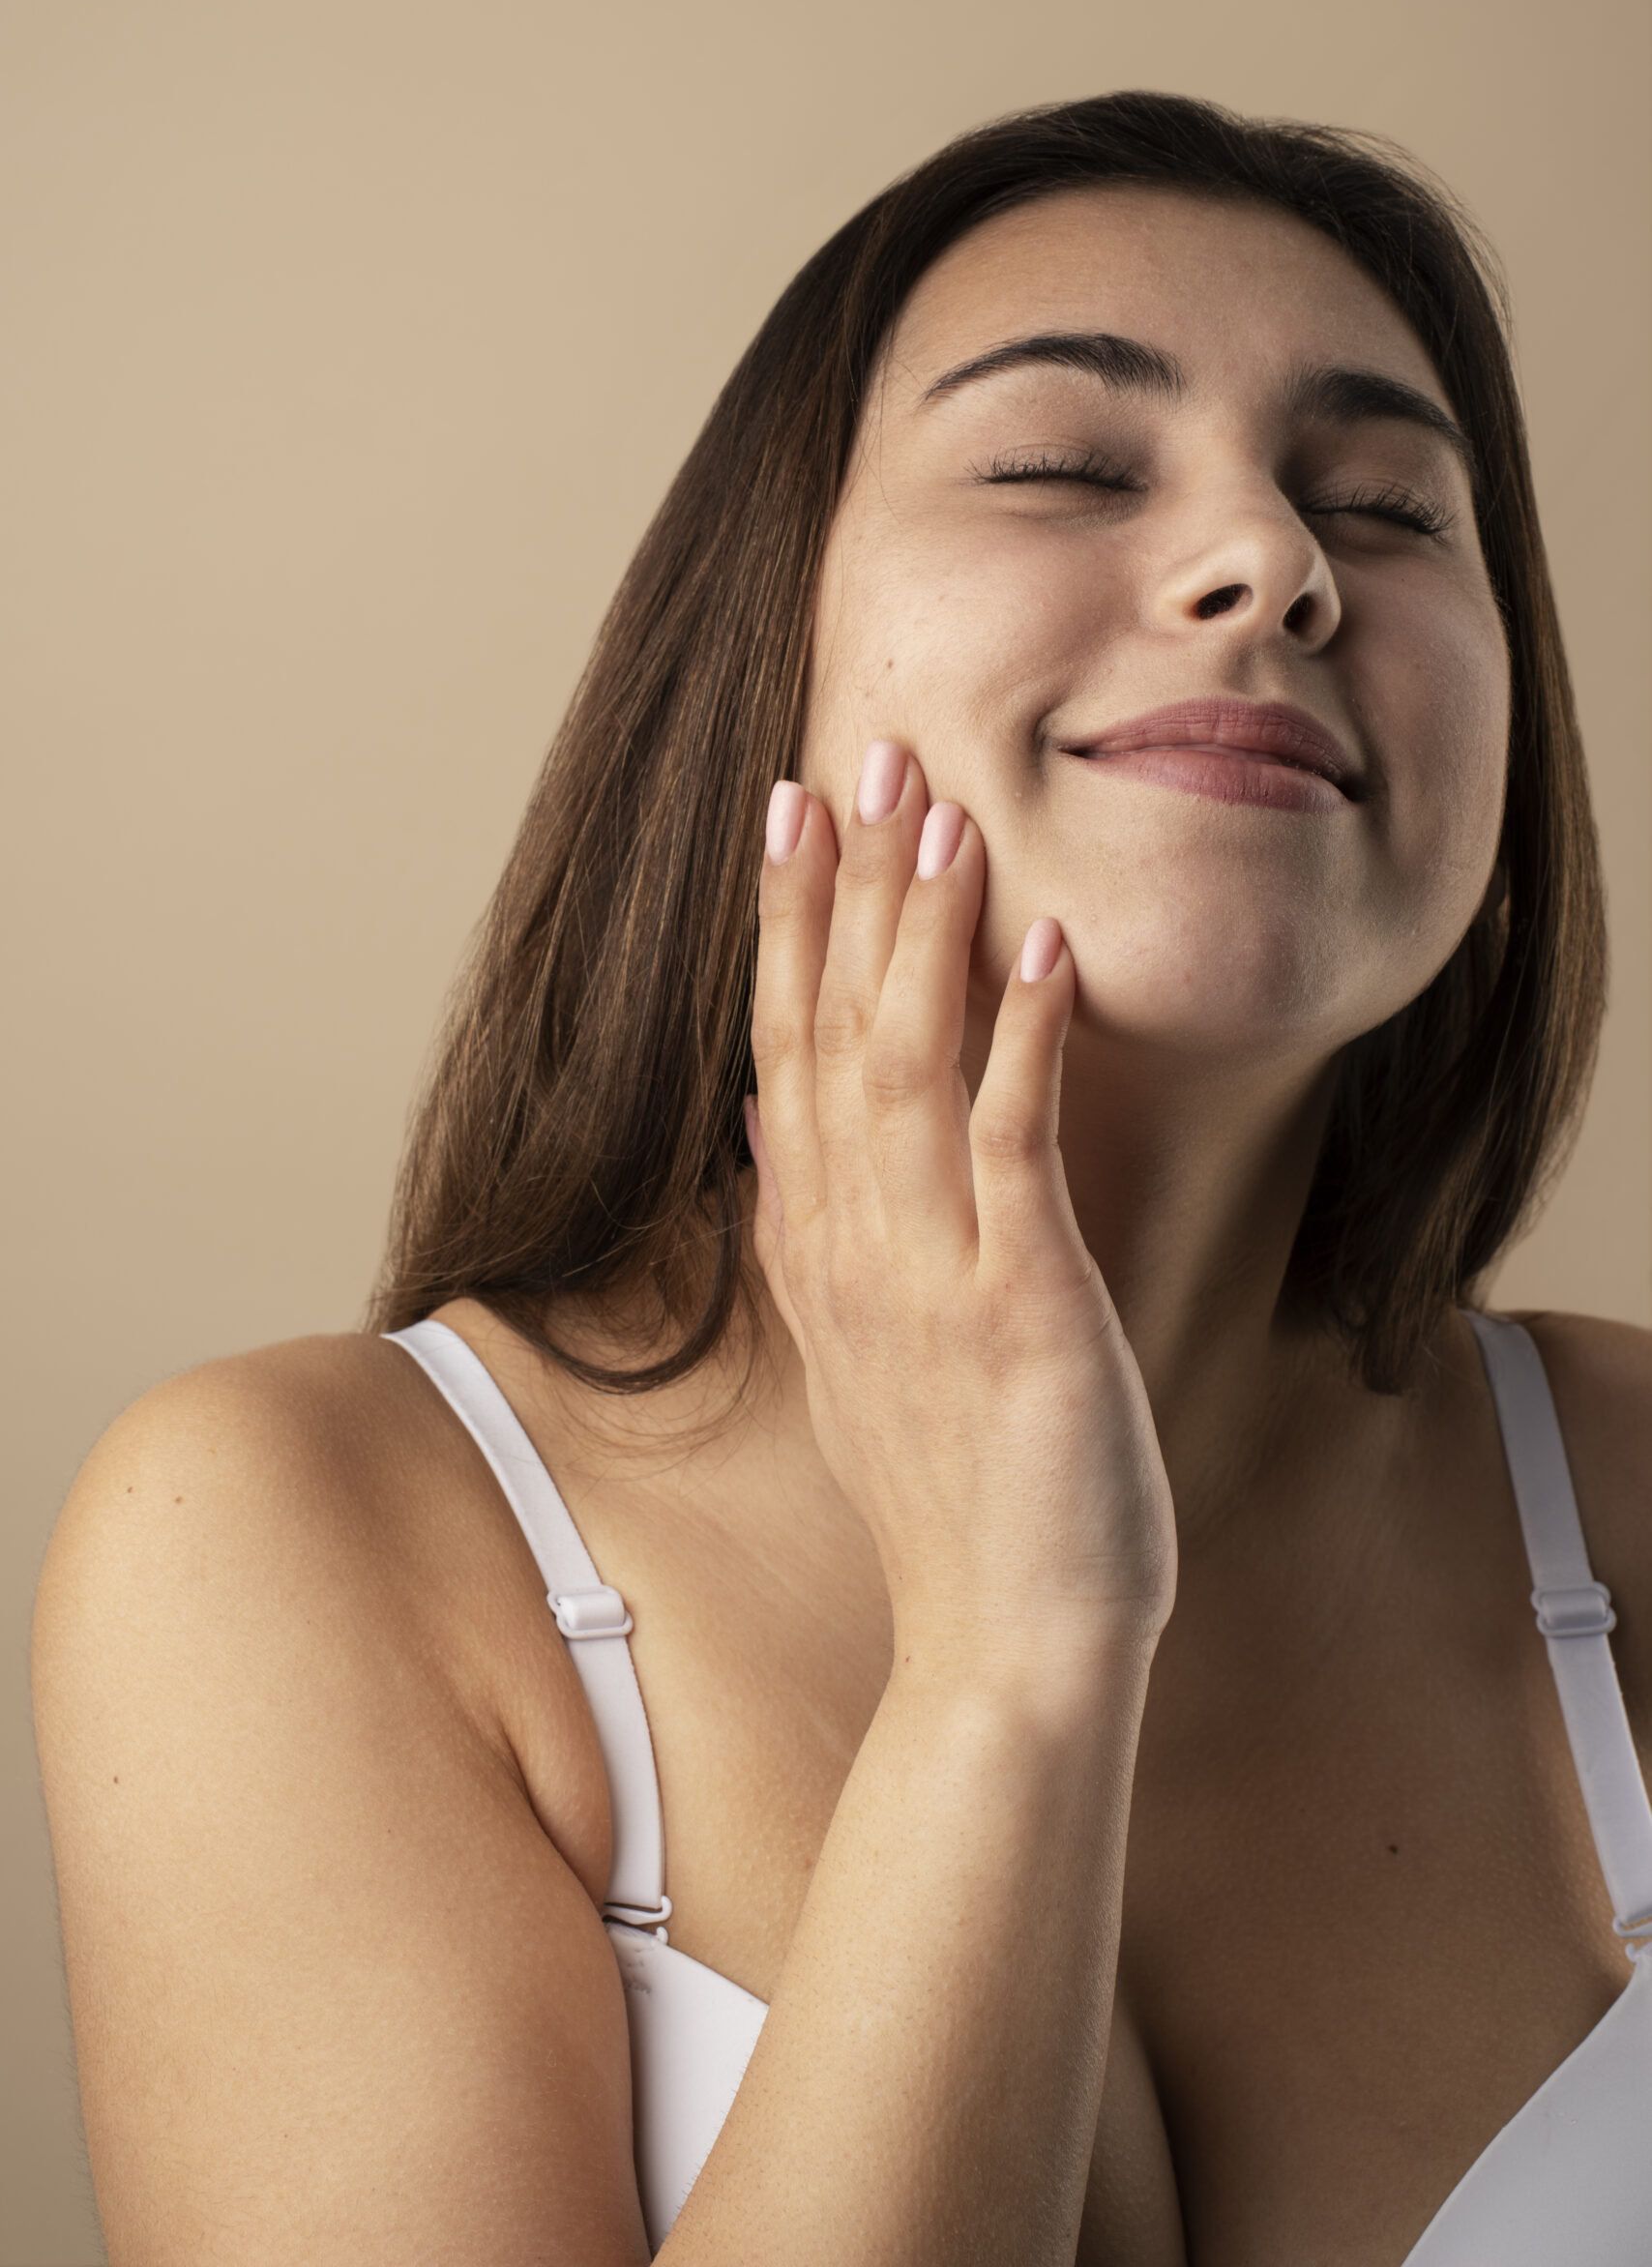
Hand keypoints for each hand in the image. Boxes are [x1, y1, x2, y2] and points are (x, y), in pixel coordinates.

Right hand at [748, 741, 1176, 1663]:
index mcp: (821, 1249)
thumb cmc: (955, 1502)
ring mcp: (927, 1272)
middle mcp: (853, 1244)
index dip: (785, 931)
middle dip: (841, 890)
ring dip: (918, 930)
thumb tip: (773, 1133)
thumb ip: (813, 1237)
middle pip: (829, 1032)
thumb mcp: (858, 1355)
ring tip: (937, 810)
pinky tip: (1042, 946)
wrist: (1005, 1648)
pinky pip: (1012, 1146)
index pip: (785, 1054)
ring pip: (903, 1064)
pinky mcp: (1017, 1305)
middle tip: (857, 756)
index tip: (789, 819)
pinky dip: (1022, 1039)